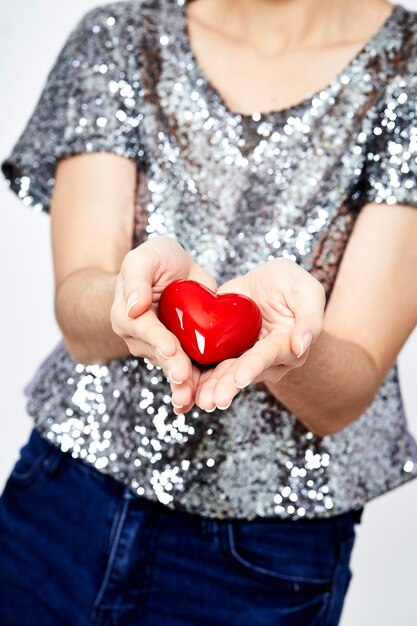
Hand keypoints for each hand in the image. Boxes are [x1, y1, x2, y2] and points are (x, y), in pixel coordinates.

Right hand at [110, 236, 215, 408]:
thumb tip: (134, 306)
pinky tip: (198, 403)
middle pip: (158, 355)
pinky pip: (187, 374)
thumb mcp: (144, 258)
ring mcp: (160, 350)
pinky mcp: (181, 355)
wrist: (172, 272)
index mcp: (128, 316)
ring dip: (182, 385)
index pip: (143, 328)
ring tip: (191, 398)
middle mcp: (141, 338)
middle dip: (172, 366)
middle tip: (183, 376)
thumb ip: (137, 278)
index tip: (170, 347)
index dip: (157, 338)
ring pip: (172, 369)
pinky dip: (192, 389)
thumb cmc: (155, 262)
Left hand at [195, 258, 325, 410]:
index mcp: (286, 347)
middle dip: (225, 387)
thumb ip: (310, 317)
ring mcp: (241, 358)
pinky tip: (180, 391)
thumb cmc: (293, 286)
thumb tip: (302, 345)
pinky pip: (207, 366)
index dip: (253, 366)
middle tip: (211, 401)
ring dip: (207, 388)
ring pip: (222, 375)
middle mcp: (264, 360)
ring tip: (193, 400)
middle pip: (242, 373)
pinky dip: (193, 377)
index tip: (240, 378)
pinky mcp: (222, 352)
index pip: (268, 356)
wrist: (267, 285)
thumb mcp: (307, 292)